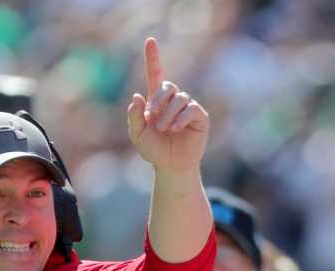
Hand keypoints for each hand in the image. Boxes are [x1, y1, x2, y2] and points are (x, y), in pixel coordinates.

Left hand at [128, 37, 208, 172]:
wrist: (171, 166)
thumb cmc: (154, 150)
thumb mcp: (138, 134)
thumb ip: (134, 116)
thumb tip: (137, 97)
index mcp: (157, 100)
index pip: (155, 74)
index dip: (153, 58)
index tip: (150, 40)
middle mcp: (173, 100)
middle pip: (168, 86)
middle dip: (158, 100)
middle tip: (153, 117)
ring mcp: (188, 107)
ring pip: (180, 98)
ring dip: (169, 113)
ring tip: (165, 129)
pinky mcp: (199, 117)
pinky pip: (191, 109)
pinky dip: (181, 118)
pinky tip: (175, 129)